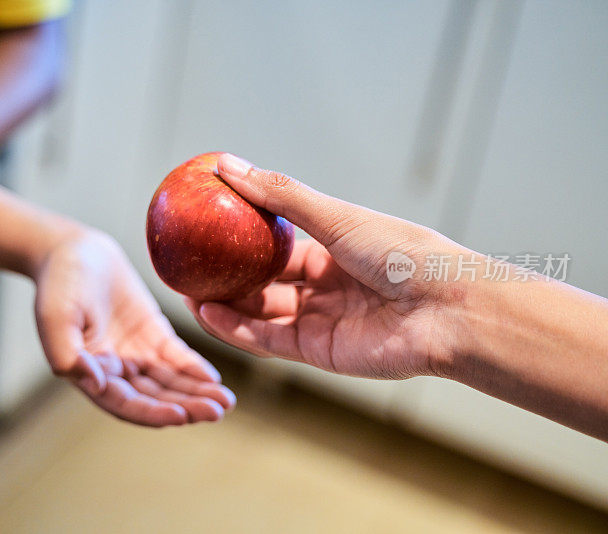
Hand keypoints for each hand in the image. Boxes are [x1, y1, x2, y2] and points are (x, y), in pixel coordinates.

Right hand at [34, 228, 235, 426]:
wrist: (72, 249)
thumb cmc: (58, 283)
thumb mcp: (56, 316)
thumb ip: (67, 355)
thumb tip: (96, 386)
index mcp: (90, 374)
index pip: (127, 404)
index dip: (154, 413)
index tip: (182, 417)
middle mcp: (115, 371)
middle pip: (156, 398)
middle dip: (187, 407)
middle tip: (218, 411)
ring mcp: (135, 353)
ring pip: (170, 382)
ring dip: (196, 393)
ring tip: (226, 401)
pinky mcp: (152, 333)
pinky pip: (176, 356)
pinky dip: (195, 369)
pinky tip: (214, 378)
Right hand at [186, 154, 473, 379]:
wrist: (447, 309)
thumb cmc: (402, 253)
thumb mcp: (335, 216)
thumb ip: (279, 195)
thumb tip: (227, 164)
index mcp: (334, 251)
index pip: (279, 246)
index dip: (242, 239)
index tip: (206, 226)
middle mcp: (326, 287)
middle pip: (265, 283)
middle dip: (227, 277)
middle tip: (187, 265)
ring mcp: (322, 321)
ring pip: (261, 314)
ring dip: (224, 305)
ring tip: (186, 290)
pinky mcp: (319, 352)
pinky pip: (269, 340)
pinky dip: (237, 330)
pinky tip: (207, 314)